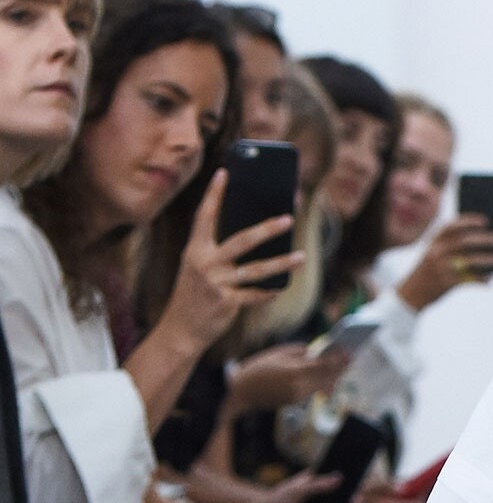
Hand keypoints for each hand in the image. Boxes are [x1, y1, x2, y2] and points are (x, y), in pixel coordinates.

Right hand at [161, 172, 302, 353]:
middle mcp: (204, 263)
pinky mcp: (226, 303)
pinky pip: (254, 295)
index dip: (214, 195)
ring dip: (282, 263)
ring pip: (256, 269)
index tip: (225, 173)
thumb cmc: (195, 293)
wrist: (180, 329)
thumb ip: (218, 251)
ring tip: (302, 257)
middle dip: (267, 228)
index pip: (204, 217)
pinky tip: (281, 288)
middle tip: (290, 217)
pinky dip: (268, 292)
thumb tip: (256, 235)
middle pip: (241, 241)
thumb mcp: (199, 267)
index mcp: (195, 250)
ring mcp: (216, 284)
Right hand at [223, 342, 340, 419]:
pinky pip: (312, 390)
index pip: (324, 365)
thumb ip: (299, 353)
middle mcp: (299, 386)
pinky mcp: (295, 402)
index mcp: (295, 372)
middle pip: (327, 377)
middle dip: (340, 368)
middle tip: (350, 359)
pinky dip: (320, 383)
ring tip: (341, 367)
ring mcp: (298, 396)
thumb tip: (315, 352)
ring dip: (332, 376)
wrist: (240, 392)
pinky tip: (325, 376)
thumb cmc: (256, 369)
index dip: (338, 359)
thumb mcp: (278, 354)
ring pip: (322, 385)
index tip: (349, 352)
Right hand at [397, 214, 492, 311]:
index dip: (469, 221)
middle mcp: (436, 252)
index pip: (452, 226)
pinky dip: (481, 279)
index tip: (485, 220)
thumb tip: (482, 242)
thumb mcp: (434, 254)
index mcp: (433, 241)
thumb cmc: (429, 270)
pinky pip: (469, 279)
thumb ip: (452, 246)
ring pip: (470, 261)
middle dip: (483, 239)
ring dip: (487, 259)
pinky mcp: (446, 283)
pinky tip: (491, 279)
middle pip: (464, 241)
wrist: (411, 293)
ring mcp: (441, 268)